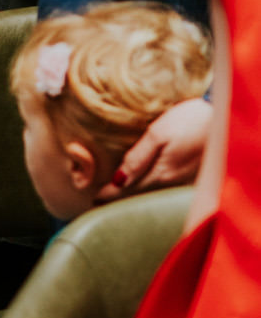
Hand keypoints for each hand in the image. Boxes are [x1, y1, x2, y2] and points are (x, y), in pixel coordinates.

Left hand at [98, 96, 212, 200]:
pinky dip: (149, 186)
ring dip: (134, 193)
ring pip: (151, 192)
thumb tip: (118, 180)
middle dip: (119, 197)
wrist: (225, 119)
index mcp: (160, 174)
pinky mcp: (189, 174)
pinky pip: (164, 186)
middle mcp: (170, 182)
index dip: (109, 195)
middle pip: (139, 195)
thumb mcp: (159, 134)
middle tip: (99, 198)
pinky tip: (143, 182)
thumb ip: (138, 157)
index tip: (93, 198)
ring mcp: (181, 180)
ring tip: (116, 192)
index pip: (127, 191)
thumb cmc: (191, 121)